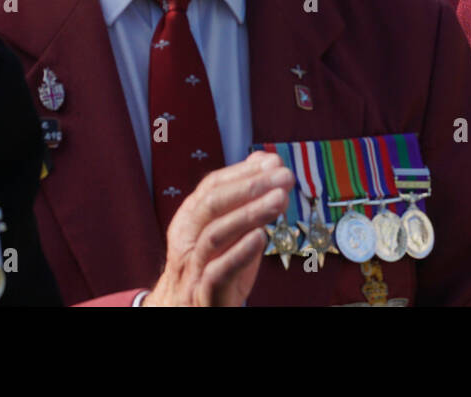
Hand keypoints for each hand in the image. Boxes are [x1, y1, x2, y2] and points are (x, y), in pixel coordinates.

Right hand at [144, 151, 293, 306]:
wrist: (187, 312)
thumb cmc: (213, 268)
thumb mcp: (228, 231)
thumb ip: (244, 199)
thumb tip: (265, 159)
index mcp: (189, 220)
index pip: (212, 186)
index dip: (243, 172)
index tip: (274, 162)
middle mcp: (185, 241)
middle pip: (211, 205)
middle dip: (249, 187)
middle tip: (284, 177)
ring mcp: (191, 269)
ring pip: (213, 236)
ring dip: (249, 214)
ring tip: (280, 200)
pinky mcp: (202, 297)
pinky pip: (215, 274)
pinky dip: (238, 254)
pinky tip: (261, 237)